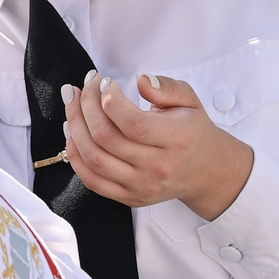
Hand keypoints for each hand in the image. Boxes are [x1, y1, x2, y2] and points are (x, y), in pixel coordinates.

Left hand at [63, 71, 254, 220]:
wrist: (206, 170)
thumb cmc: (193, 130)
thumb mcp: (189, 100)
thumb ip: (167, 87)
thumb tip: (141, 81)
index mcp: (176, 139)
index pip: (133, 123)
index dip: (110, 100)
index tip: (105, 82)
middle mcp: (158, 166)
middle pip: (106, 137)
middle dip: (86, 106)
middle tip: (83, 88)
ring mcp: (142, 186)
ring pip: (94, 158)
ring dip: (75, 127)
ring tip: (73, 104)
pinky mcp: (130, 198)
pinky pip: (92, 181)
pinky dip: (75, 157)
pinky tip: (72, 133)